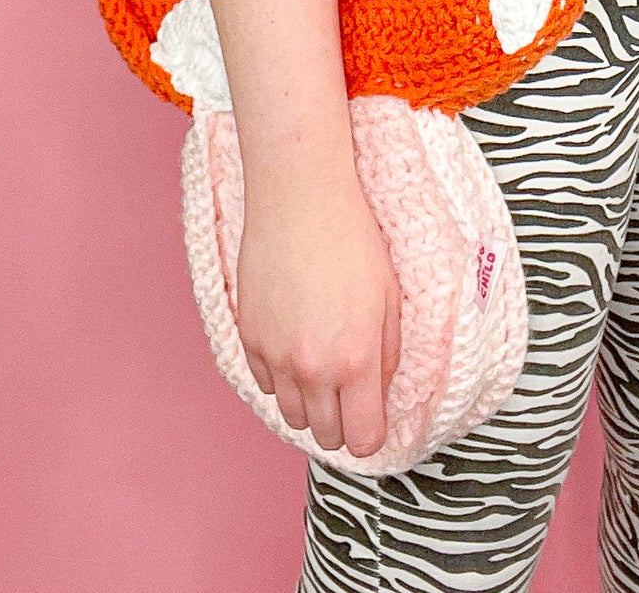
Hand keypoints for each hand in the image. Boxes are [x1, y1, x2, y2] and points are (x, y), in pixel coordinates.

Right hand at [235, 173, 403, 457]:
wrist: (300, 201)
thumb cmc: (352, 240)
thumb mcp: (390, 297)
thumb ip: (388, 354)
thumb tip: (380, 390)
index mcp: (356, 360)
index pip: (363, 437)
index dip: (371, 434)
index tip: (372, 419)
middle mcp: (313, 368)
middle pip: (325, 436)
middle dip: (341, 424)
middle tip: (349, 396)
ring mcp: (276, 356)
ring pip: (291, 414)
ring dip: (309, 403)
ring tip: (322, 368)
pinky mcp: (249, 338)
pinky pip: (265, 383)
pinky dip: (281, 377)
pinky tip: (295, 346)